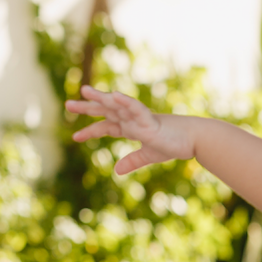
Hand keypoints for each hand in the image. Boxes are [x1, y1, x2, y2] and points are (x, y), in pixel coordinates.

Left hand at [65, 86, 194, 173]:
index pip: (106, 126)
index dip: (90, 131)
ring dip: (102, 98)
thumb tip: (117, 171)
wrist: (194, 140)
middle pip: (106, 111)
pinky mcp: (151, 122)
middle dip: (87, 108)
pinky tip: (114, 96)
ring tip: (85, 90)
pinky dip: (126, 102)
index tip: (75, 136)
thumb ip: (132, 161)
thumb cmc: (173, 145)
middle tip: (68, 104)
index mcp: (131, 128)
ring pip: (118, 106)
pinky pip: (137, 109)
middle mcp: (132, 120)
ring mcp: (140, 119)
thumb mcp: (149, 156)